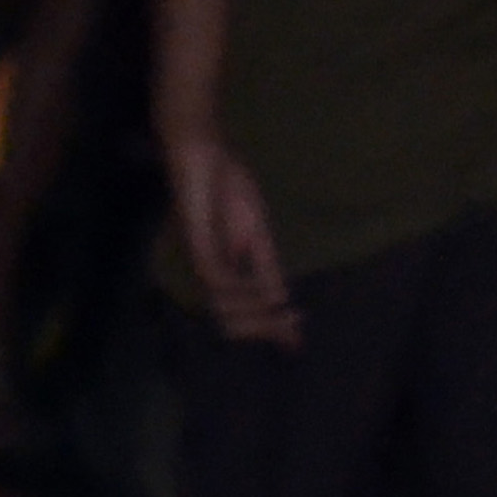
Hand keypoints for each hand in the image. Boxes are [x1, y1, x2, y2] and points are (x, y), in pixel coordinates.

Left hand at [168, 138, 298, 348]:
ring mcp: (201, 263)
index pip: (239, 316)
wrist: (205, 154)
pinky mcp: (199, 247)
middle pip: (230, 322)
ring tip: (285, 312)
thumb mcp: (257, 233)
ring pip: (226, 307)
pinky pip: (222, 281)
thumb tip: (281, 301)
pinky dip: (247, 291)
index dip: (268, 331)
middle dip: (264, 329)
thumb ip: (266, 269)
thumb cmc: (226, 187)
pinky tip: (268, 292)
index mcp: (220, 274)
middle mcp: (207, 275)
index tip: (297, 342)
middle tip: (294, 328)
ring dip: (259, 313)